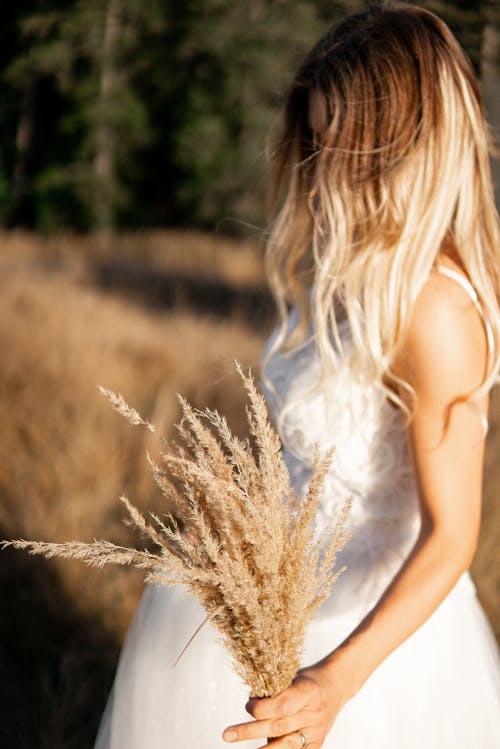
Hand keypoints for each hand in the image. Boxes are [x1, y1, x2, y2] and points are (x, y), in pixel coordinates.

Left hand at [222, 662, 346, 747]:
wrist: (336, 686)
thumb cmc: (309, 679)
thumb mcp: (294, 677)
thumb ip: (276, 691)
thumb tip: (250, 706)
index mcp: (308, 691)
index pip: (281, 705)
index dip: (261, 708)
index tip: (247, 705)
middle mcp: (314, 713)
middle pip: (279, 726)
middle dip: (250, 731)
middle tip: (228, 734)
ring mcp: (317, 731)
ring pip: (286, 745)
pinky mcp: (318, 743)